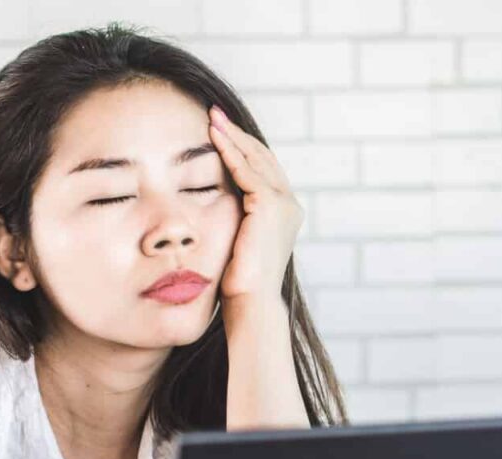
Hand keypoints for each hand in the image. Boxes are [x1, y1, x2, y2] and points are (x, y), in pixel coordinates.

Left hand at [208, 105, 303, 303]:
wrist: (251, 302)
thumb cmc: (238, 283)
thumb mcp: (237, 242)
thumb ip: (234, 220)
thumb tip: (211, 207)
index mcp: (285, 213)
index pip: (263, 170)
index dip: (242, 149)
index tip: (219, 131)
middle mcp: (290, 205)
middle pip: (263, 157)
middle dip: (238, 134)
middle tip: (214, 114)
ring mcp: (284, 204)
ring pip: (256, 159)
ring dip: (232, 136)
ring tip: (211, 119)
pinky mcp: (271, 205)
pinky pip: (247, 171)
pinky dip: (229, 152)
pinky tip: (212, 139)